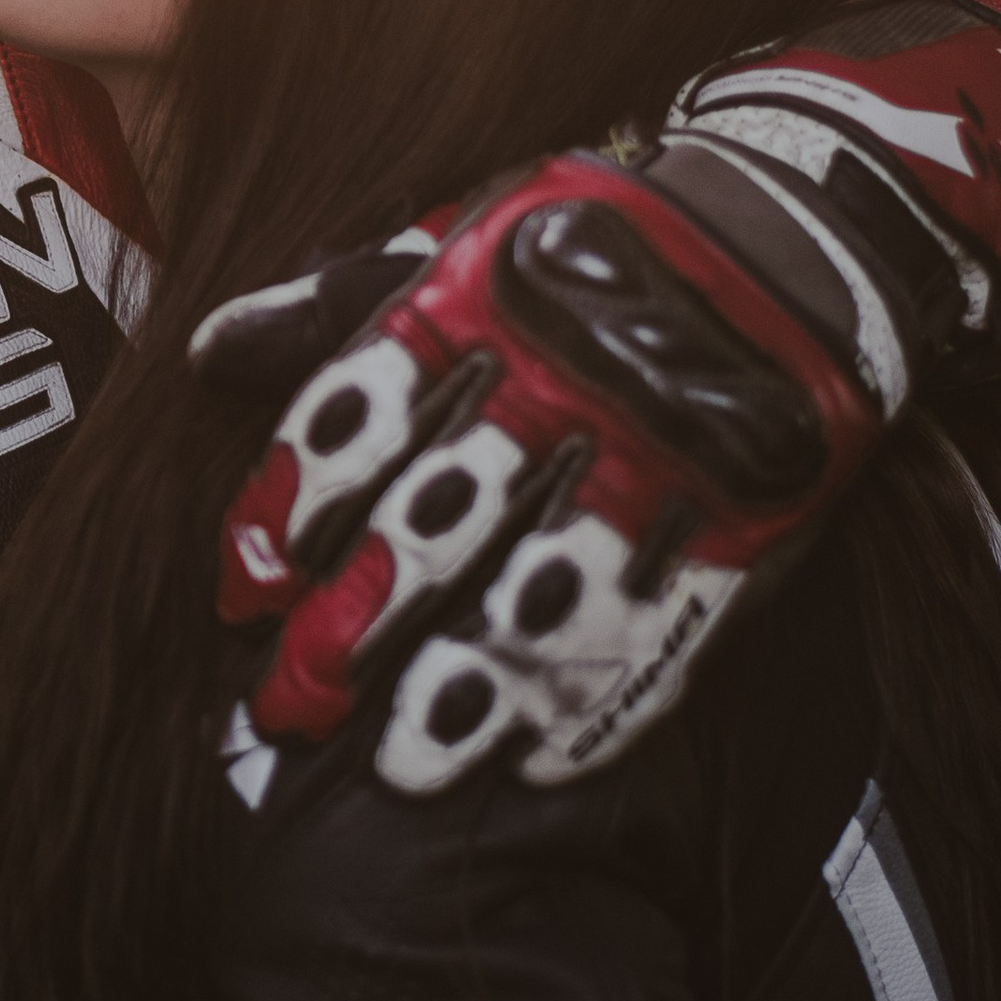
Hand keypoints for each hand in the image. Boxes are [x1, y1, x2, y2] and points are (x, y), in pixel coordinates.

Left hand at [203, 118, 958, 793]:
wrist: (793, 233)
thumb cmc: (581, 259)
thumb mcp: (457, 252)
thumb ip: (331, 313)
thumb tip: (206, 354)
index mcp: (476, 310)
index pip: (356, 417)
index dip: (289, 510)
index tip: (241, 593)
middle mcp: (558, 387)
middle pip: (436, 523)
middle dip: (352, 627)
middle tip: (286, 709)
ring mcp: (659, 457)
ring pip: (548, 588)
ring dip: (472, 686)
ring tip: (405, 767)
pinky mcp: (748, 514)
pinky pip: (675, 619)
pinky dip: (609, 698)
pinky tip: (544, 762)